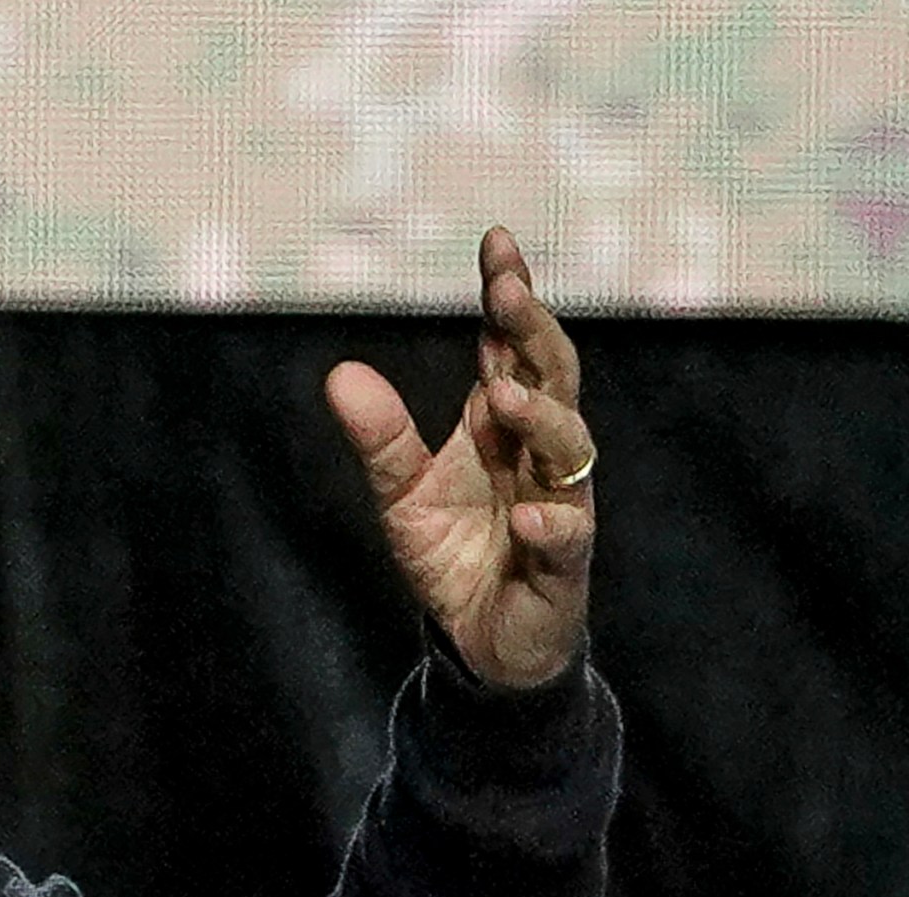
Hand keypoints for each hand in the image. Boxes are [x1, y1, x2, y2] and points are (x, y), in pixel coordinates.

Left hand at [325, 228, 595, 688]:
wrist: (480, 640)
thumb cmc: (453, 554)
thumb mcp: (400, 494)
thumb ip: (379, 437)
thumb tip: (340, 374)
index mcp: (504, 427)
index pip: (512, 348)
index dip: (509, 297)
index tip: (496, 242)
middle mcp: (541, 456)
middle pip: (551, 378)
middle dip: (532, 332)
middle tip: (506, 292)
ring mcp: (560, 506)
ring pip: (569, 450)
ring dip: (540, 419)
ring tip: (502, 395)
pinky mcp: (563, 567)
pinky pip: (565, 540)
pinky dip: (549, 526)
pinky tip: (526, 517)